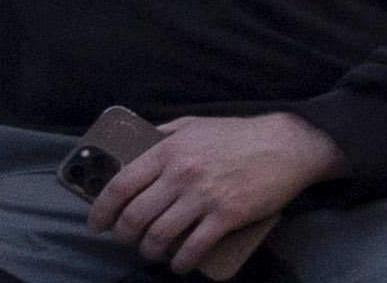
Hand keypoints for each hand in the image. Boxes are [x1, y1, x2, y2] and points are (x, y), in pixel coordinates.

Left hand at [95, 114, 331, 275]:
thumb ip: (162, 134)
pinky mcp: (227, 216)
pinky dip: (180, 263)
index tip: (96, 224)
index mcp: (170, 150)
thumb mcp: (196, 123)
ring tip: (153, 250)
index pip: (119, 186)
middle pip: (134, 217)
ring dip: (149, 251)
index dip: (100, 211)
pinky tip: (180, 263)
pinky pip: (192, 249)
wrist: (290, 144)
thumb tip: (130, 146)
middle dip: (124, 236)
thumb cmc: (240, 135)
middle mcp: (182, 173)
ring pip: (158, 237)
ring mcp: (205, 196)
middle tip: (127, 239)